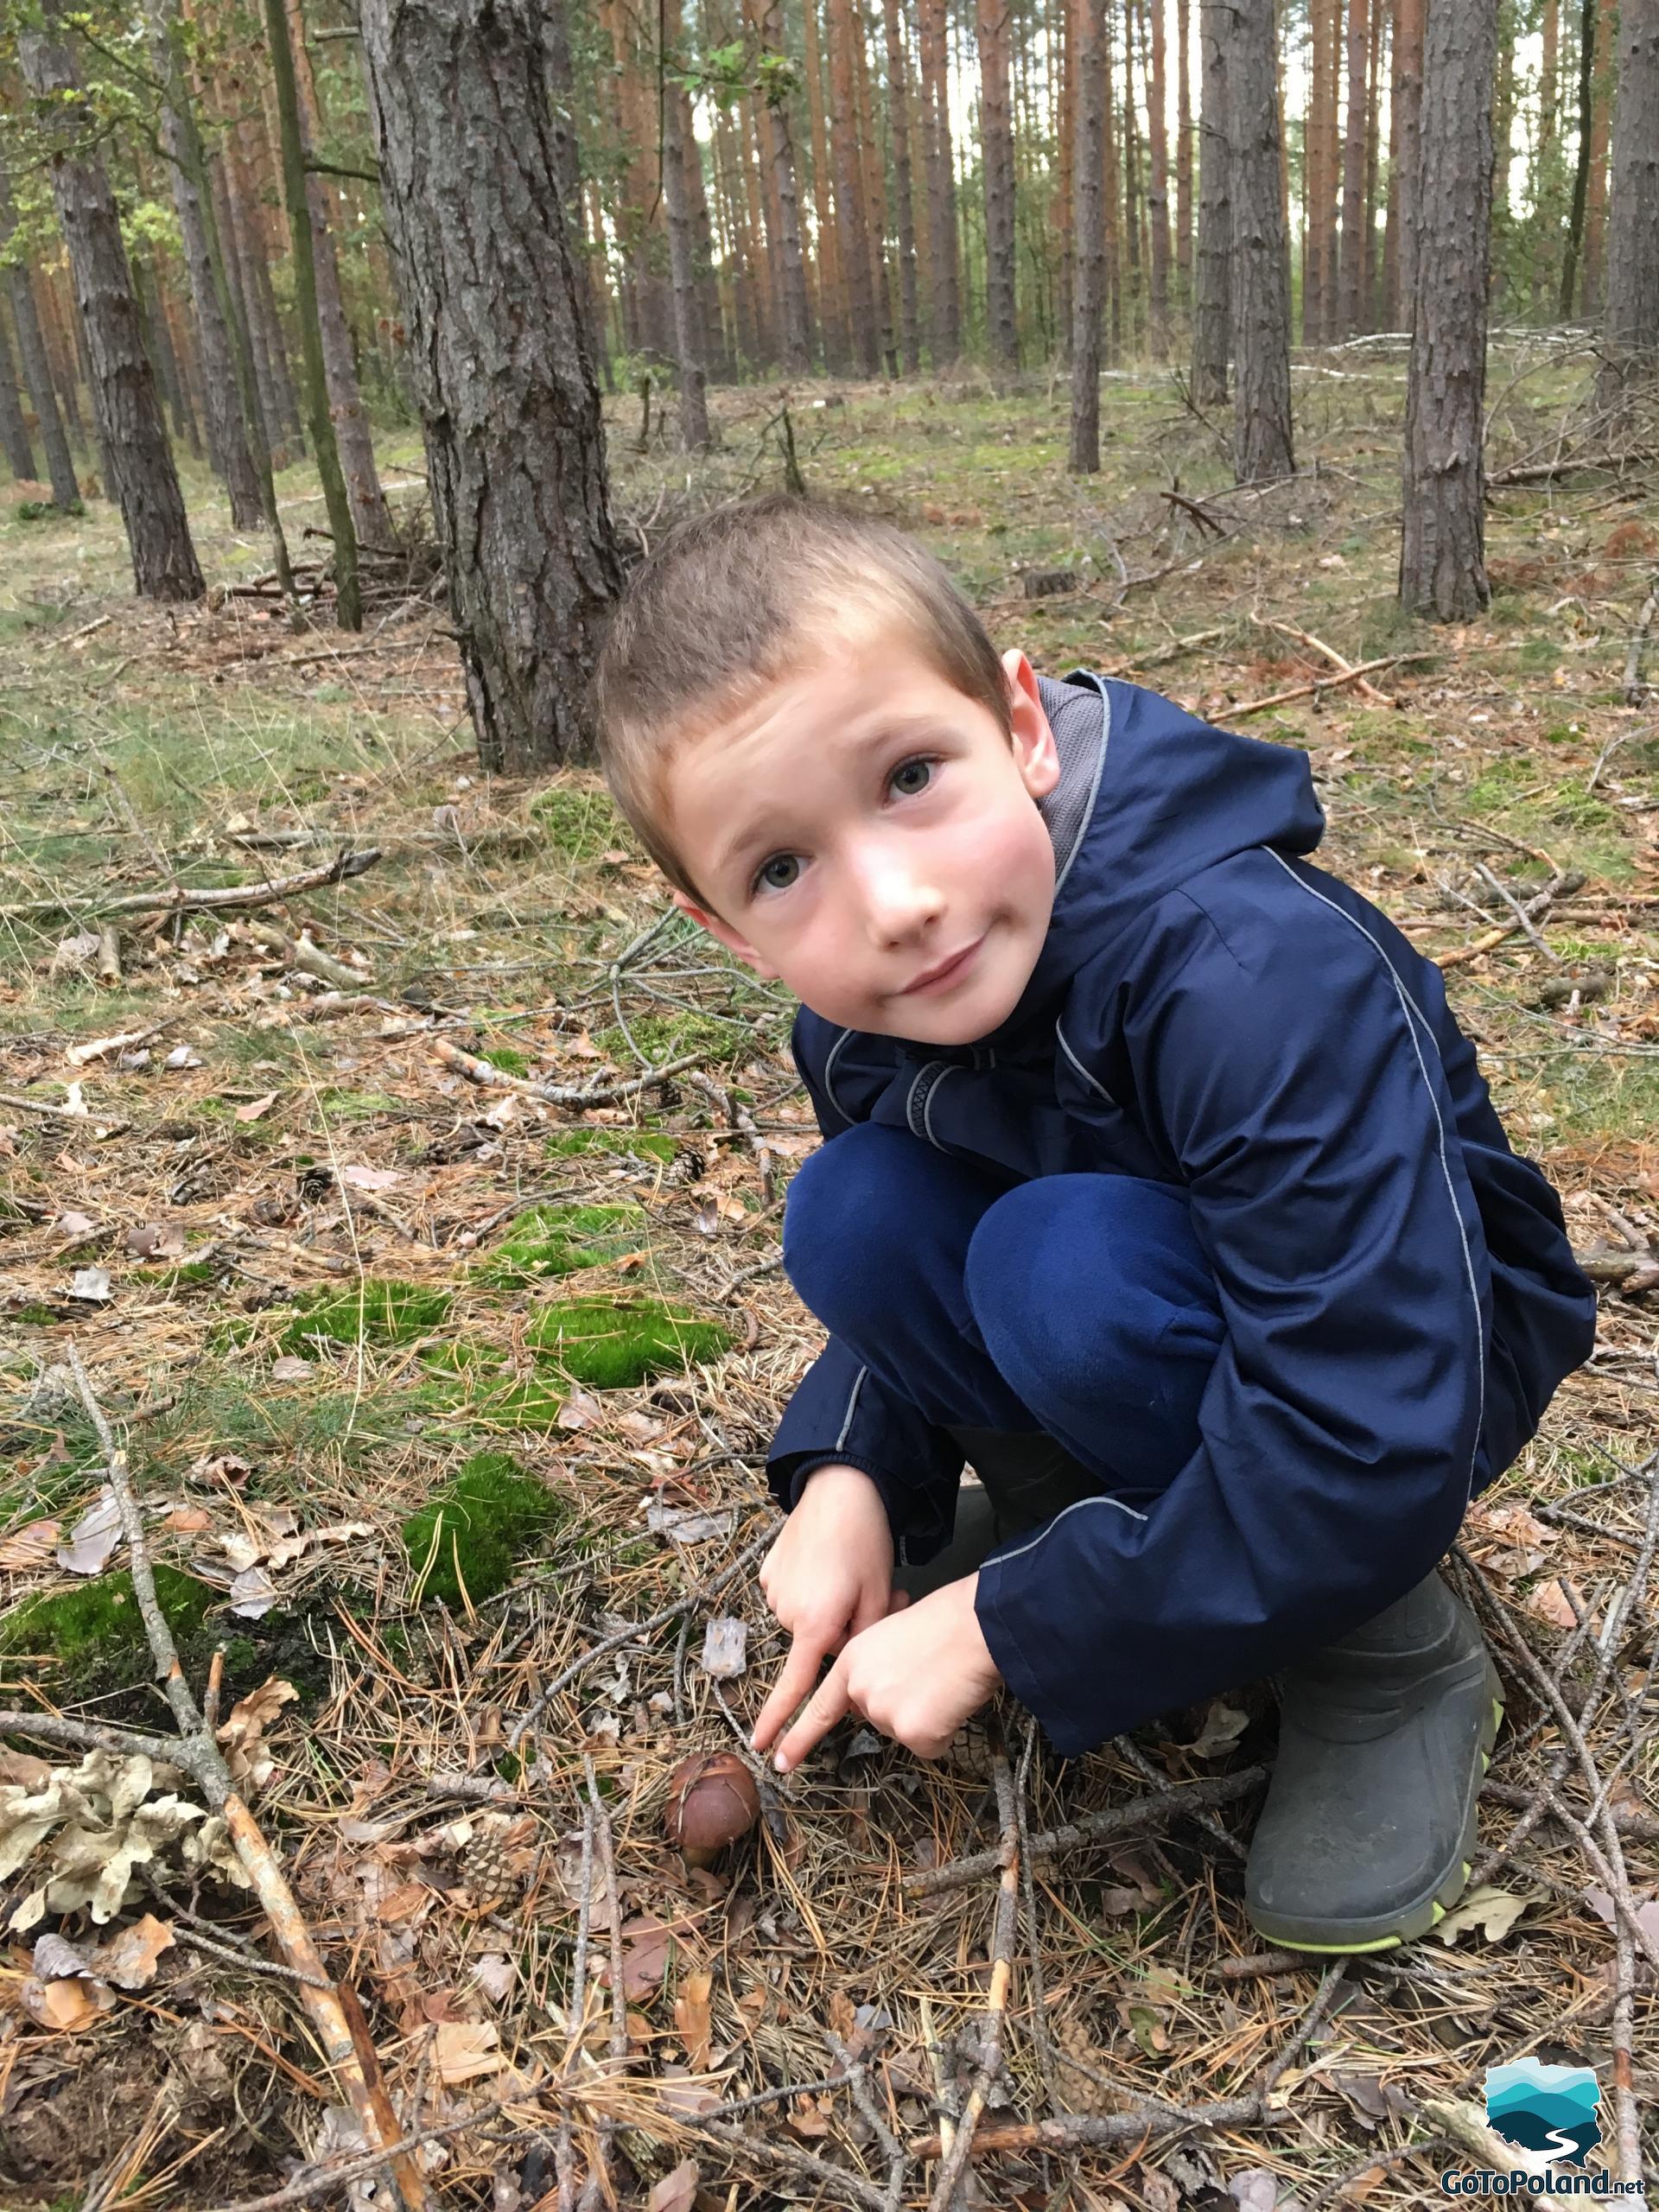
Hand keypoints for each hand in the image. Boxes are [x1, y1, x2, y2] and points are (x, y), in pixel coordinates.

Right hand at [751, 1464, 906, 1756]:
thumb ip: (866, 1641)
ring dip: (824, 1606)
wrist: (839, 1488)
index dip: (781, 1721)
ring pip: (804, 1618)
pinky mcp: (769, 1570)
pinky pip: (791, 1593)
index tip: (764, 1749)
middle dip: (838, 1630)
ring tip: (846, 1570)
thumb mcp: (880, 1596)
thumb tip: (853, 1664)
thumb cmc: (865, 1543)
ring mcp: (774, 1590)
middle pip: (815, 1643)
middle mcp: (787, 1613)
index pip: (795, 1686)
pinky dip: (808, 1586)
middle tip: (867, 1595)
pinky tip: (823, 1561)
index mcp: (817, 1625)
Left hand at [770, 1574, 1001, 1770]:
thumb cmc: (944, 1621)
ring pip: (906, 1731)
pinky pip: (931, 1745)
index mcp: (852, 1661)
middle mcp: (860, 1690)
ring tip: (943, 1682)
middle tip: (928, 1679)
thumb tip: (879, 1691)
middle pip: (877, 1718)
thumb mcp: (890, 1634)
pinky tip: (951, 1700)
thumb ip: (873, 1667)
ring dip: (926, 1717)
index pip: (819, 1708)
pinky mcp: (913, 1734)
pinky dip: (945, 1730)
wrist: (975, 1625)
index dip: (798, 1738)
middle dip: (903, 1707)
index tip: (779, 1762)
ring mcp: (884, 1713)